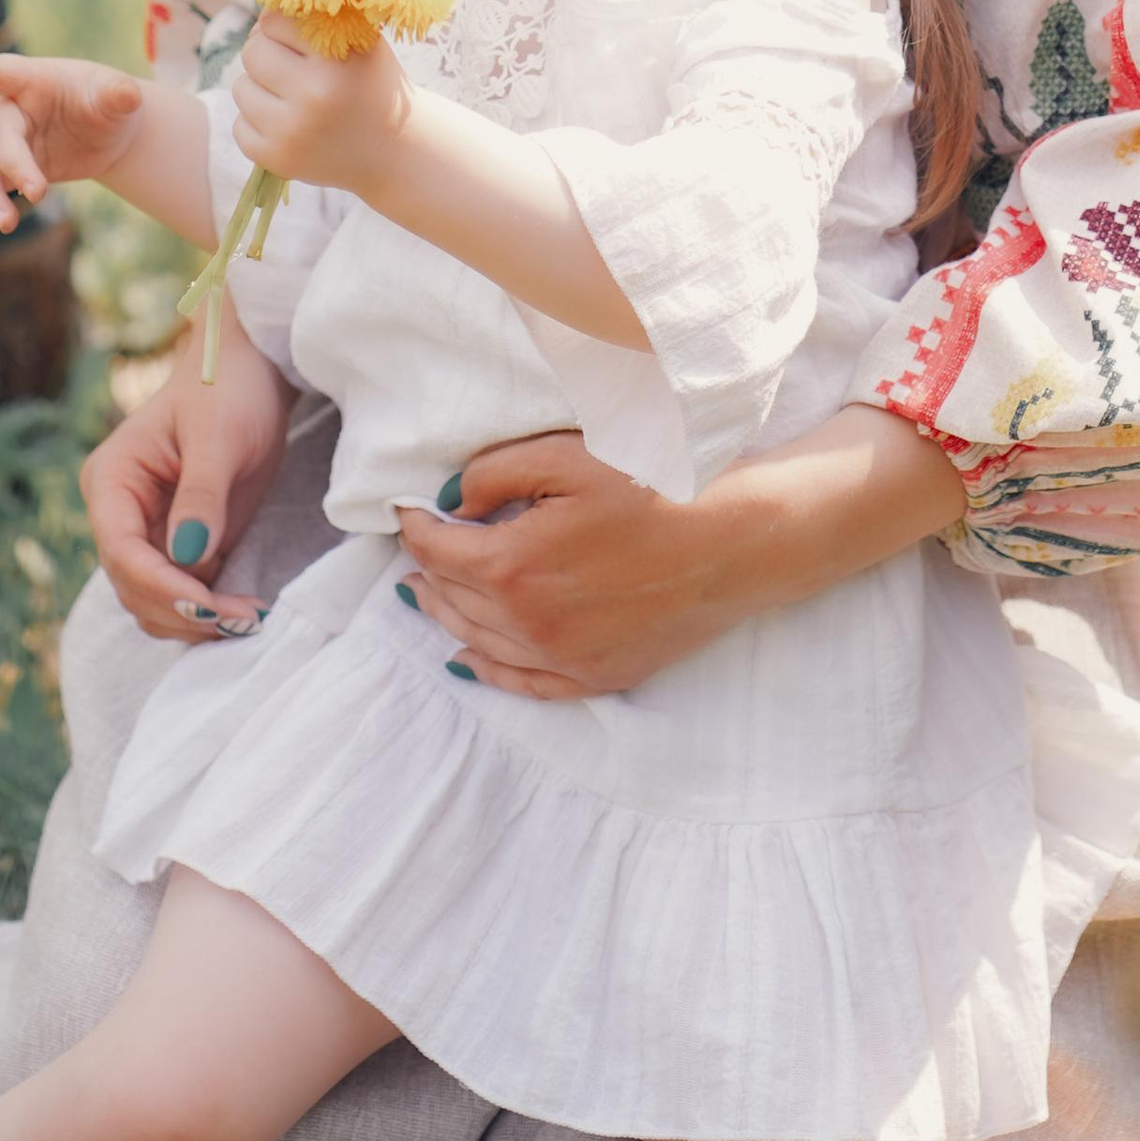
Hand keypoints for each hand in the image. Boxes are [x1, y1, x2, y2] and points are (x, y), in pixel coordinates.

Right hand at [0, 52, 144, 245]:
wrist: (106, 132)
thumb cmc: (105, 101)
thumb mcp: (116, 96)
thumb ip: (117, 96)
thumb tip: (128, 96)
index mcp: (32, 80)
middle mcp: (9, 110)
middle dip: (12, 167)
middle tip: (38, 194)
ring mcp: (2, 142)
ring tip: (6, 226)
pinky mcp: (4, 172)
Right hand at [81, 311, 294, 640]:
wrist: (253, 371)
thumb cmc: (228, 389)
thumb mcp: (218, 437)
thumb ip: (201, 496)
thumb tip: (190, 558)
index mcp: (112, 479)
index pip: (120, 550)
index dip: (160, 586)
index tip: (209, 604)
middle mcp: (119, 512)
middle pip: (133, 587)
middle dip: (183, 610)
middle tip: (244, 618)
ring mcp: (146, 532)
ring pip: (153, 602)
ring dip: (196, 620)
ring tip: (250, 616)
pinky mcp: (177, 545)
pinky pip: (182, 594)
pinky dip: (208, 611)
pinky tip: (246, 608)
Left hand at [231, 13, 410, 197]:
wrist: (393, 150)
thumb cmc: (369, 83)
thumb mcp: (360, 41)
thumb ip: (316, 18)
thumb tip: (263, 6)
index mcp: (337, 59)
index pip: (274, 21)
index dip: (282, 27)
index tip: (299, 39)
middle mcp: (314, 95)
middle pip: (253, 52)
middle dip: (267, 54)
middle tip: (291, 67)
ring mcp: (292, 132)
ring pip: (241, 88)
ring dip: (260, 89)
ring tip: (293, 97)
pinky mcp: (277, 160)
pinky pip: (239, 126)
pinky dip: (257, 123)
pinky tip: (288, 124)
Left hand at [396, 407, 965, 698]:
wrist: (732, 541)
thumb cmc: (655, 485)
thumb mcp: (568, 455)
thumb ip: (495, 474)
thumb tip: (451, 502)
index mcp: (512, 566)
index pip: (437, 550)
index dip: (414, 526)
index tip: (406, 508)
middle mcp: (528, 625)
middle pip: (452, 597)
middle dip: (428, 567)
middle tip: (419, 544)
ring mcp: (563, 659)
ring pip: (478, 643)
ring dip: (446, 614)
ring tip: (427, 592)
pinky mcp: (596, 676)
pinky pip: (524, 685)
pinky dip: (487, 671)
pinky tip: (468, 659)